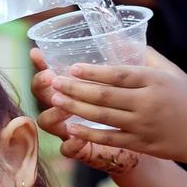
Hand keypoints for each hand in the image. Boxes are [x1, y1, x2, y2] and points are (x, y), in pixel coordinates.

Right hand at [33, 55, 140, 174]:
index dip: (41, 63)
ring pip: (47, 121)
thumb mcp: (135, 79)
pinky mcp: (81, 149)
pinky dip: (70, 143)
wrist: (150, 137)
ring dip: (54, 112)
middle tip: (53, 78)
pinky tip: (78, 136)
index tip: (37, 53)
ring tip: (64, 107)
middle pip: (42, 94)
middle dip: (42, 85)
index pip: (52, 71)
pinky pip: (67, 149)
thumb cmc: (139, 103)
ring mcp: (70, 129)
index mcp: (76, 87)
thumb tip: (120, 37)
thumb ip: (127, 59)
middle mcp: (67, 106)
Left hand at [45, 48, 186, 163]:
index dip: (93, 71)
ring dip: (75, 108)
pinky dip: (88, 133)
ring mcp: (143, 125)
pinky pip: (109, 138)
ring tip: (55, 99)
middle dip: (75, 88)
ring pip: (102, 117)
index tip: (72, 67)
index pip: (119, 74)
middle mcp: (147, 103)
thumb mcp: (171, 72)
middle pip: (105, 95)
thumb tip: (118, 37)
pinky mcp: (140, 144)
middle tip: (53, 82)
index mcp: (154, 81)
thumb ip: (145, 54)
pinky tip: (70, 127)